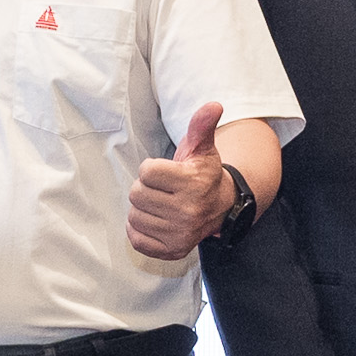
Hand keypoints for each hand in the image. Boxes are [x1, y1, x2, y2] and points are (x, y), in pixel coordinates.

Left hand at [125, 104, 233, 260]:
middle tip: (163, 190)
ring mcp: (180, 234)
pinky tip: (156, 220)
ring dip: (143, 209)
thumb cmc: (203, 174)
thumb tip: (214, 105)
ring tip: (161, 204)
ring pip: (134, 216)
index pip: (146, 172)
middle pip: (136, 195)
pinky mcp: (172, 250)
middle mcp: (188, 212)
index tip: (166, 173)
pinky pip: (136, 239)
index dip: (152, 169)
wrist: (221, 207)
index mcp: (193, 184)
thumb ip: (202, 126)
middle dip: (146, 189)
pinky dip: (140, 229)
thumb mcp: (203, 148)